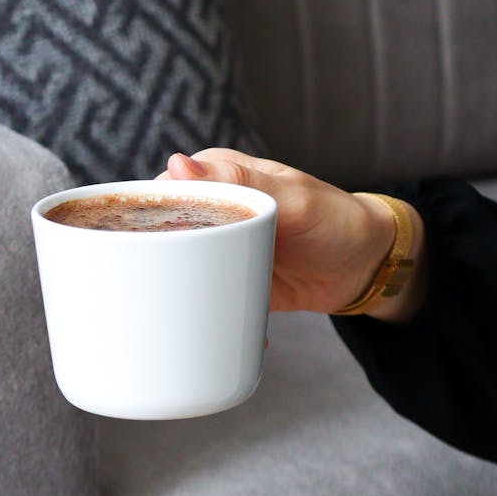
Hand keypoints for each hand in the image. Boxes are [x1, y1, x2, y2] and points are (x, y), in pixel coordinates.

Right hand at [157, 149, 424, 319]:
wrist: (365, 266)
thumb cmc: (335, 219)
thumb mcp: (293, 199)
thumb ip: (240, 182)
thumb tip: (178, 165)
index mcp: (218, 176)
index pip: (161, 191)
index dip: (138, 218)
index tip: (131, 249)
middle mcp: (211, 209)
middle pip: (159, 234)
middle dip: (146, 262)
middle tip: (144, 292)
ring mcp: (218, 247)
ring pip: (175, 267)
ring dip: (169, 292)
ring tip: (161, 316)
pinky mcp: (227, 280)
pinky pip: (202, 296)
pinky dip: (201, 314)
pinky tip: (201, 330)